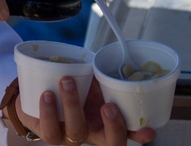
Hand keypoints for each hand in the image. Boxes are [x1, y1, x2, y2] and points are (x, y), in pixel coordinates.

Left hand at [16, 77, 155, 144]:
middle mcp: (91, 134)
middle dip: (112, 126)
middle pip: (109, 142)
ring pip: (76, 132)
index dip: (139, 135)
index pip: (127, 133)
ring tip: (66, 81)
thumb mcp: (92, 80)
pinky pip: (49, 130)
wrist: (40, 89)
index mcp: (106, 124)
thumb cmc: (74, 85)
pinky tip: (46, 94)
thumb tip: (121, 54)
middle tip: (108, 106)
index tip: (149, 130)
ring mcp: (69, 135)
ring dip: (73, 107)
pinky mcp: (47, 132)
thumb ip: (105, 74)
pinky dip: (48, 111)